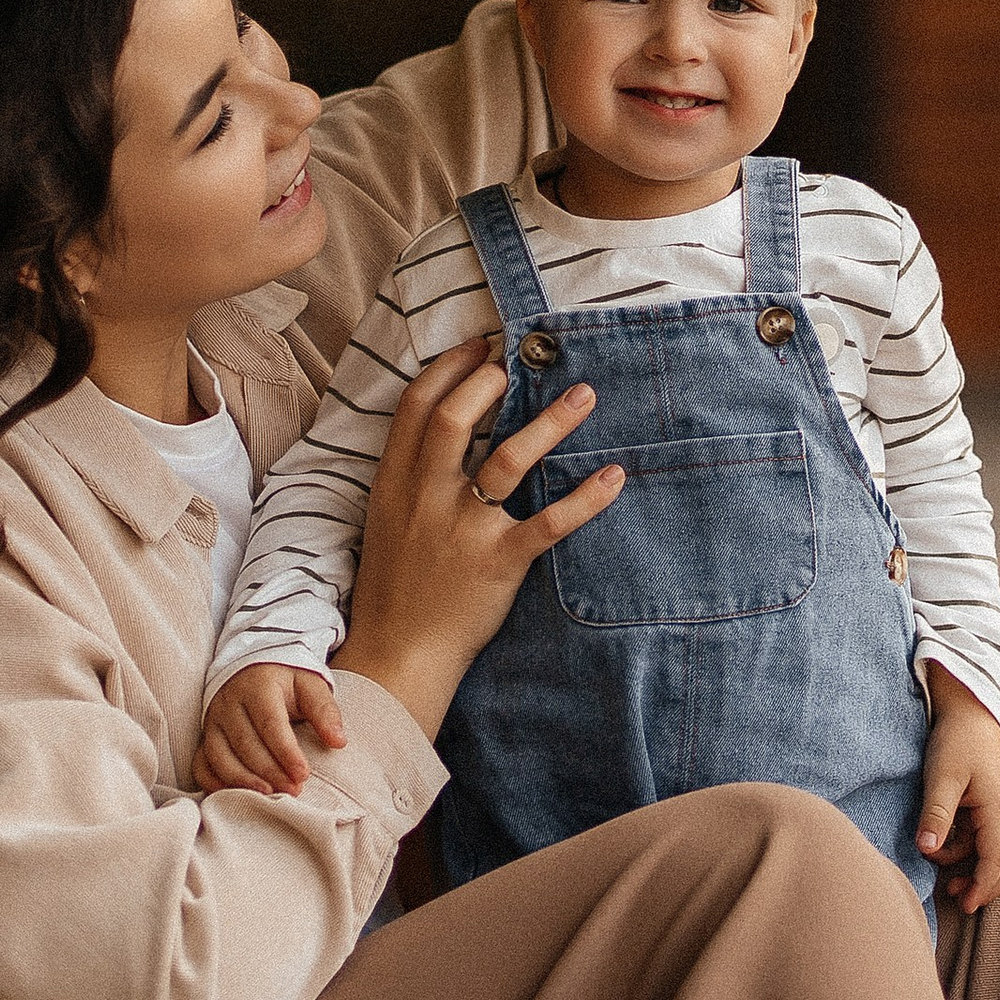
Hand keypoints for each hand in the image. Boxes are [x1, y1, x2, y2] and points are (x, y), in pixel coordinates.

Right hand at [194, 663, 347, 797]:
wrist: (255, 666)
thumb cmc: (287, 680)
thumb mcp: (310, 685)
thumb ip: (325, 711)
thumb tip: (339, 741)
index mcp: (258, 687)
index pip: (270, 724)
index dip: (286, 753)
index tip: (303, 775)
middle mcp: (230, 702)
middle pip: (245, 744)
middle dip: (269, 771)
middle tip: (293, 791)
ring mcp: (213, 720)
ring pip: (219, 756)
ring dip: (242, 780)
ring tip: (268, 796)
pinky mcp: (205, 735)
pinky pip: (200, 763)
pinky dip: (213, 782)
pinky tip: (234, 796)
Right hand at [335, 337, 625, 740]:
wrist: (399, 655)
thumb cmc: (396, 585)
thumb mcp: (386, 518)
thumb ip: (411, 472)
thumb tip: (445, 425)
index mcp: (395, 482)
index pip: (417, 407)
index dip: (450, 368)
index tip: (481, 345)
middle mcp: (427, 498)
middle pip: (456, 419)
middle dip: (490, 380)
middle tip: (522, 361)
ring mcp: (463, 530)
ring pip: (509, 460)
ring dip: (551, 423)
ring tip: (585, 395)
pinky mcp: (499, 563)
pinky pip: (548, 523)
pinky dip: (585, 499)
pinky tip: (613, 476)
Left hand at [916, 664, 999, 911]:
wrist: (971, 713)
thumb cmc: (956, 742)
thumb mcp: (941, 777)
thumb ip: (936, 814)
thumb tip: (926, 848)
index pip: (996, 859)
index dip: (982, 886)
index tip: (965, 904)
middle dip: (988, 887)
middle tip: (960, 901)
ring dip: (982, 870)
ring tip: (949, 880)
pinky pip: (997, 839)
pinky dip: (979, 853)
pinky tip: (952, 850)